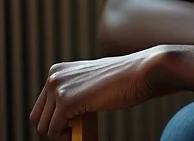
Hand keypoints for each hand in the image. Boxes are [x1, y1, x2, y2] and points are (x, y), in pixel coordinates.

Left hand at [30, 47, 165, 139]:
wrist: (143, 72)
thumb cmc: (123, 79)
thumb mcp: (90, 82)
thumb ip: (73, 91)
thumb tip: (60, 115)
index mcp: (58, 70)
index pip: (41, 106)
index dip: (54, 119)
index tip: (72, 123)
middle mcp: (54, 76)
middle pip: (38, 117)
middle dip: (54, 128)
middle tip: (74, 129)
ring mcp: (59, 87)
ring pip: (43, 127)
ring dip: (61, 134)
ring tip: (80, 127)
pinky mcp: (66, 100)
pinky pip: (53, 131)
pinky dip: (66, 136)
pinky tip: (82, 127)